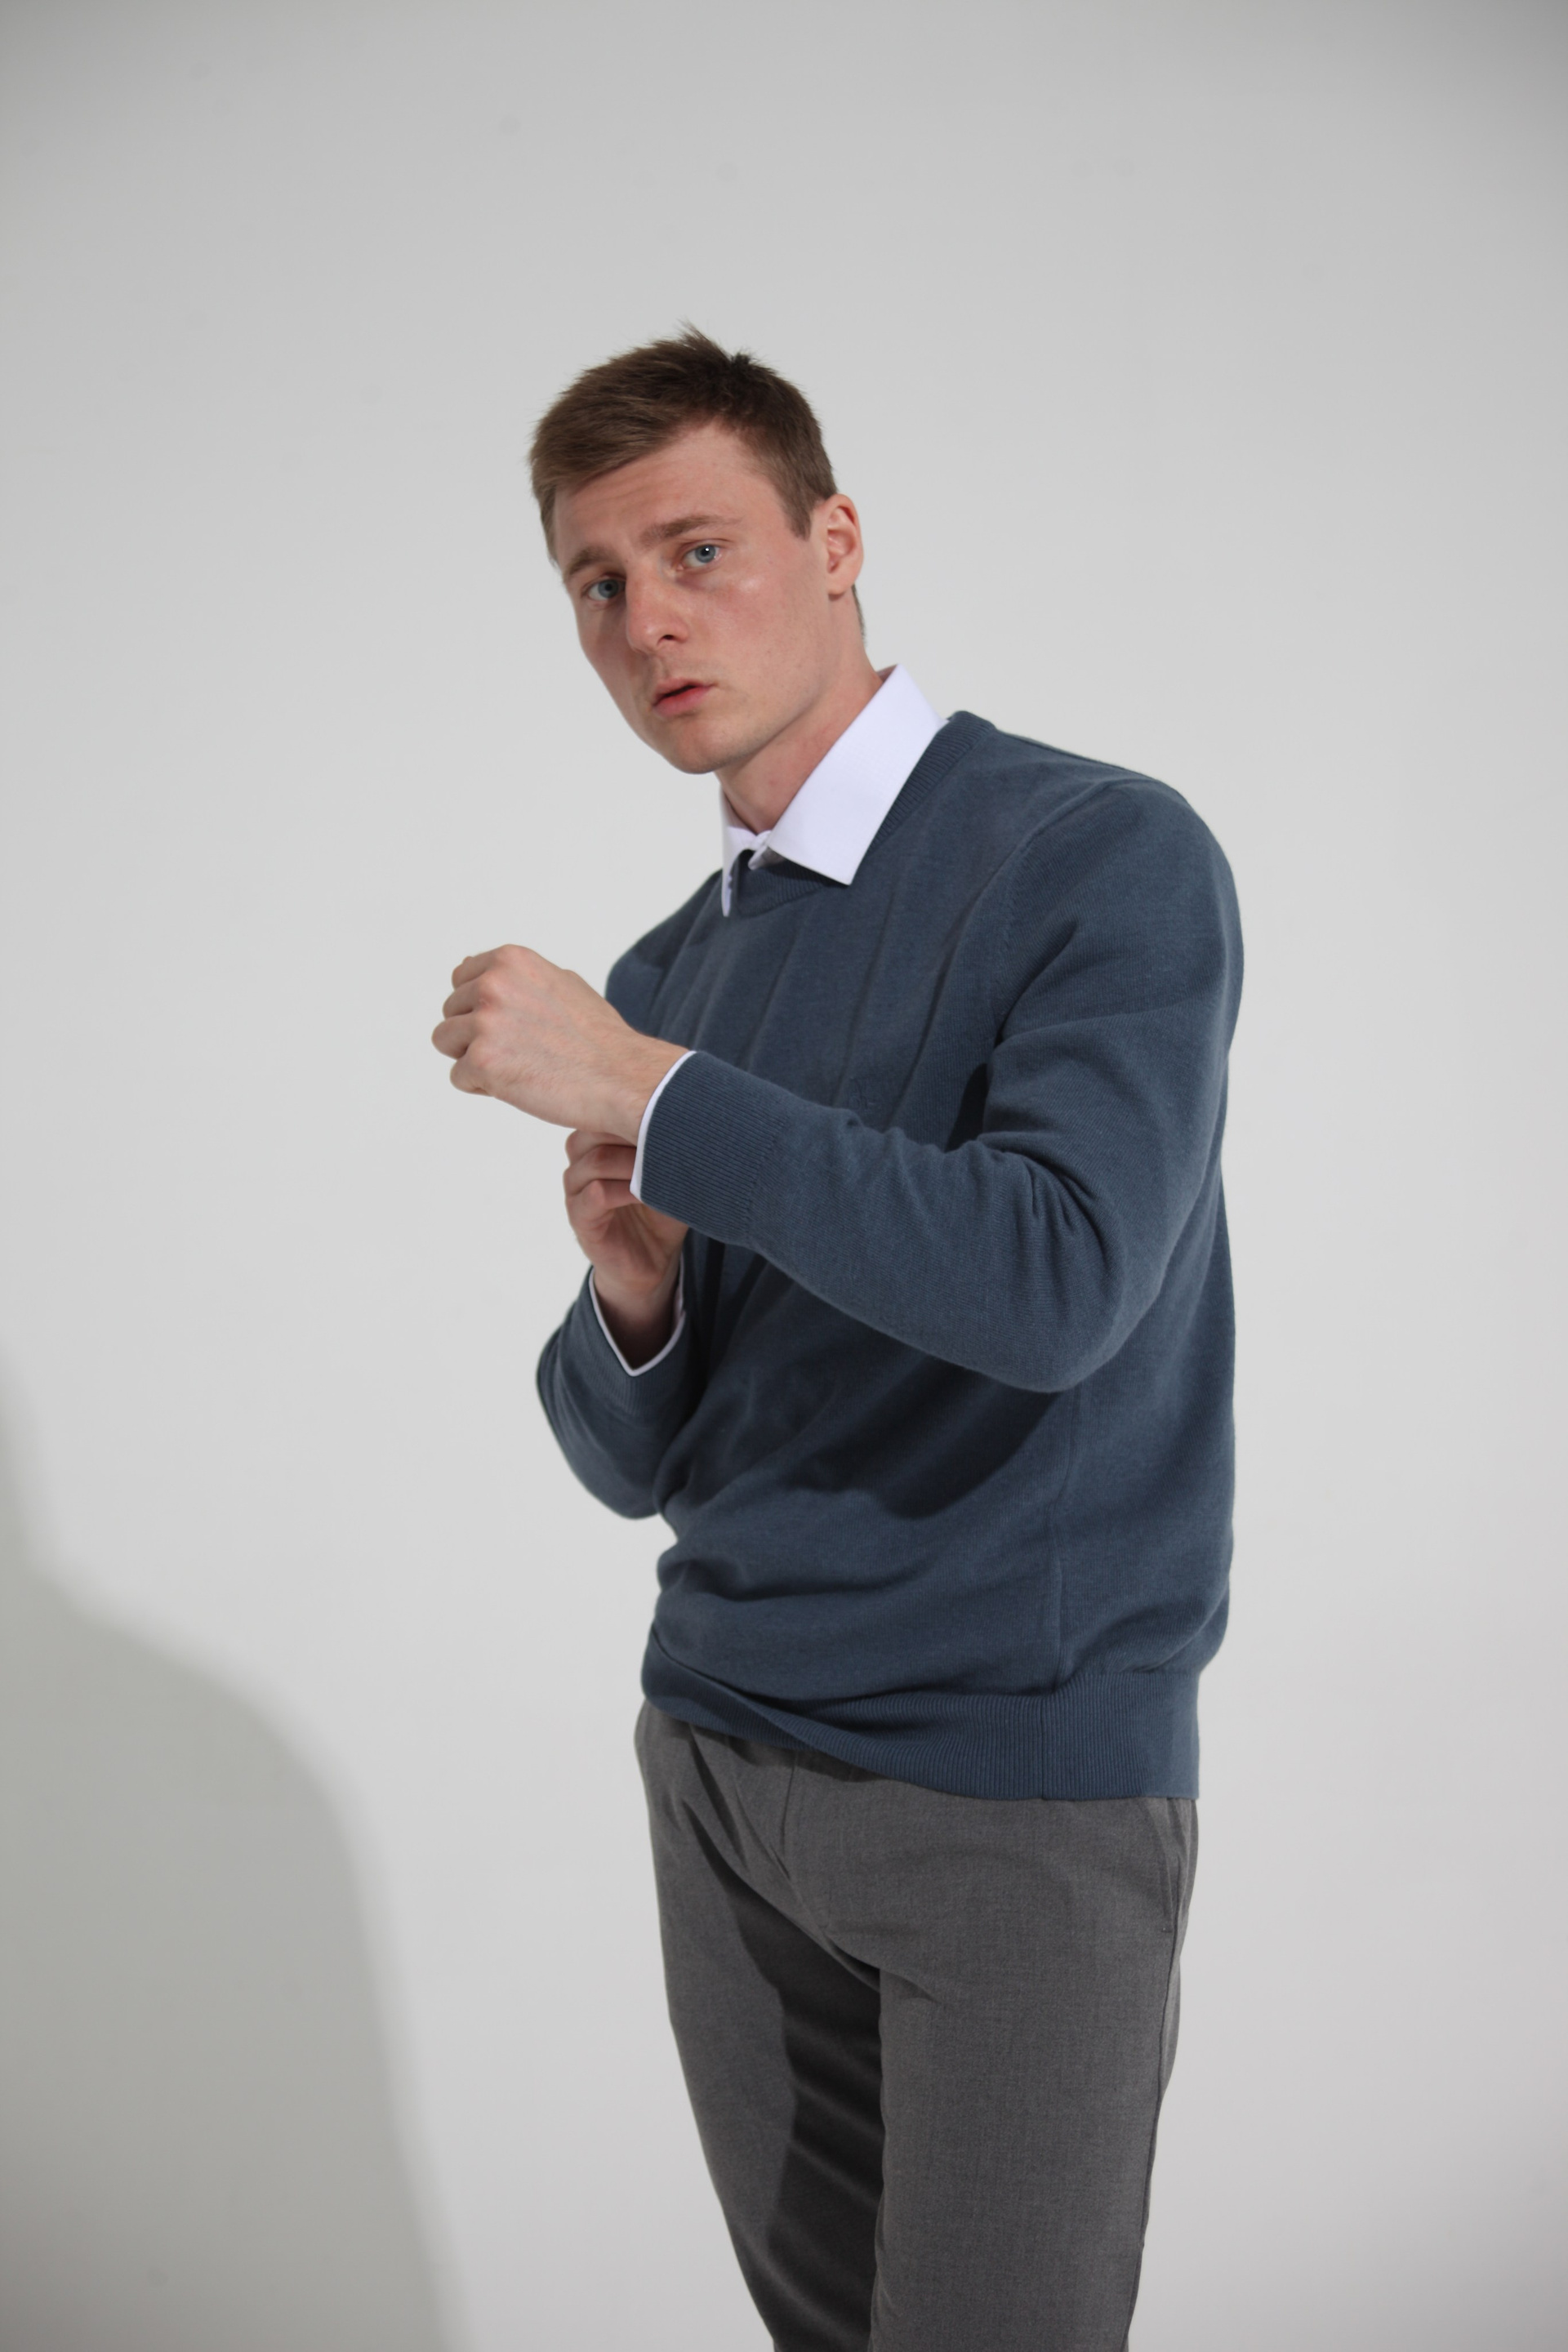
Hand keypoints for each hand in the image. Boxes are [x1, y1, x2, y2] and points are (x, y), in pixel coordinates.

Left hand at [432, 944, 684, 1138]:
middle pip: (451, 1012)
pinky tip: (521, 1085)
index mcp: (510, 960)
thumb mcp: (560, 983)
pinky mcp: (481, 1061)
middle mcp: (492, 984)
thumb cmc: (598, 1037)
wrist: (622, 1077)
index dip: (483, 1009)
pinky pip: (459, 1078)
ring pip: (446, 1042)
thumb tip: (467, 964)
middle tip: (523, 1051)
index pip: (461, 979)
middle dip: (477, 1035)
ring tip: (518, 1067)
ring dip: (475, 1059)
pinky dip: (483, 1088)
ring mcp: (484, 1022)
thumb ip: (514, 974)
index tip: (516, 1026)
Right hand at [564, 1130, 688, 1364]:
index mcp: (599, 1140)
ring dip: (631, 1160)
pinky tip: (647, 1192)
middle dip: (630, 1129)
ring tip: (661, 1164)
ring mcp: (577, 1190)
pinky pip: (595, 1195)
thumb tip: (703, 1108)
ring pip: (594, 1160)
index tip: (667, 1105)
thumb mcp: (674, 1170)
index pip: (605, 1109)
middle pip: (594, 1129)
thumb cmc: (663, 1209)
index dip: (633, 1107)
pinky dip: (624, 1190)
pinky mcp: (581, 1219)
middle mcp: (582, 1160)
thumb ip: (675, 1141)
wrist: (653, 1263)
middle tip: (664, 1131)